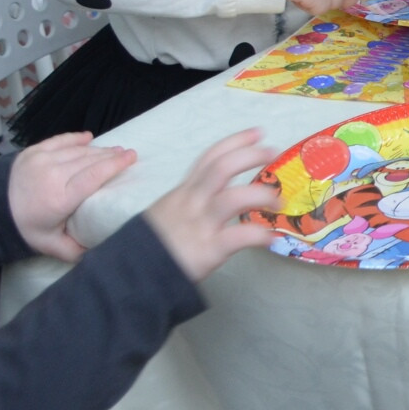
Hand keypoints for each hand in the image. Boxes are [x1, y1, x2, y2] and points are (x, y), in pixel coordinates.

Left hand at [8, 133, 136, 261]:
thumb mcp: (49, 246)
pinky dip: (75, 138)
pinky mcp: (31, 152)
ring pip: (77, 150)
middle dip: (110, 156)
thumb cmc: (23, 229)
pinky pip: (59, 140)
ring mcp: (41, 160)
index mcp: (60, 198)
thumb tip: (101, 250)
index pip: (95, 176)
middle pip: (89, 160)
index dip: (115, 165)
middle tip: (126, 154)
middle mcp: (52, 175)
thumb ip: (76, 250)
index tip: (132, 157)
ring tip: (111, 150)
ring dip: (97, 149)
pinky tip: (88, 138)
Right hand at [143, 130, 279, 283]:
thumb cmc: (151, 247)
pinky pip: (238, 236)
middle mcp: (192, 202)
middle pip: (222, 168)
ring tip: (279, 202)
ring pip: (233, 197)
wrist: (130, 277)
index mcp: (183, 193)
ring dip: (262, 195)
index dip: (236, 142)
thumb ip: (188, 203)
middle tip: (273, 152)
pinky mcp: (207, 250)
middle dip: (250, 156)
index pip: (210, 158)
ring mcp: (199, 225)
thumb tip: (214, 198)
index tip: (258, 133)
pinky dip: (258, 234)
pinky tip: (270, 237)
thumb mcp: (165, 214)